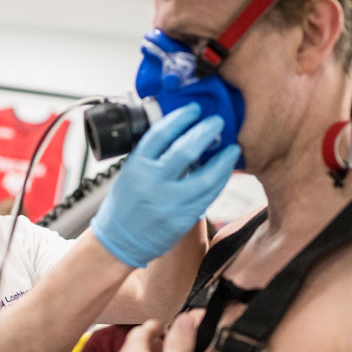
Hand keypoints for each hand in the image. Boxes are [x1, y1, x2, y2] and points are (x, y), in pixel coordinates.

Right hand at [90, 103, 239, 266]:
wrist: (119, 241)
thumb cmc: (125, 204)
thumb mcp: (130, 172)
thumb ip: (152, 155)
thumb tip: (180, 132)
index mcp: (136, 167)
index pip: (161, 134)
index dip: (181, 118)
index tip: (194, 109)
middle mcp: (152, 183)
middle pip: (186, 150)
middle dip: (206, 132)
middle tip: (218, 122)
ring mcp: (169, 203)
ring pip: (206, 177)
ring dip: (223, 160)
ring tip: (232, 149)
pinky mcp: (182, 219)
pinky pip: (208, 196)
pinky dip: (220, 181)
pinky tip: (225, 172)